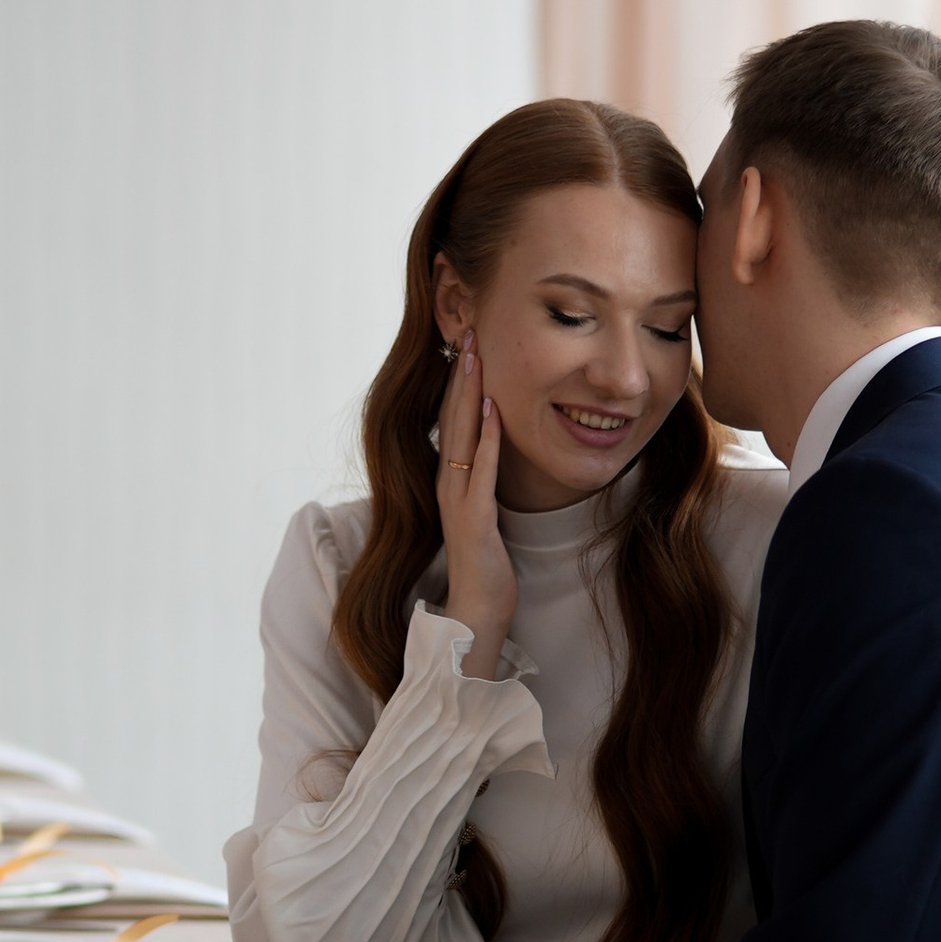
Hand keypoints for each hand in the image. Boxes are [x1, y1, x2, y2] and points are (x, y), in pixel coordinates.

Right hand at [436, 330, 514, 679]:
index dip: (458, 381)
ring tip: (475, 355)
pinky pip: (480, 468)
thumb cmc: (486, 565)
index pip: (452, 420)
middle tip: (468, 331)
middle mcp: (447, 482)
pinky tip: (493, 408)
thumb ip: (483, 481)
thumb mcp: (484, 512)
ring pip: (461, 434)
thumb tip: (493, 453)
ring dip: (468, 393)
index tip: (468, 344)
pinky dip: (486, 437)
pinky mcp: (473, 518)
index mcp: (450, 479)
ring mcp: (457, 499)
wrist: (478, 610)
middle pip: (452, 417)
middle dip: (460, 373)